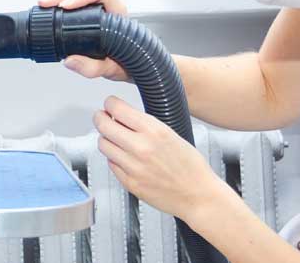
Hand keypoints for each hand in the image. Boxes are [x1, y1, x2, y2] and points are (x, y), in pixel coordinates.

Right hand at [39, 0, 129, 80]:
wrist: (129, 66)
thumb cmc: (124, 63)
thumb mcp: (110, 70)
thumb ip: (92, 67)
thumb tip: (70, 61)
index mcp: (117, 13)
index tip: (66, 6)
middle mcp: (107, 5)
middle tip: (48, 3)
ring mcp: (97, 6)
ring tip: (45, 4)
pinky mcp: (86, 10)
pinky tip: (49, 6)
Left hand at [93, 96, 225, 220]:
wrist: (199, 195)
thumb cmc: (190, 166)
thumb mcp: (171, 134)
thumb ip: (145, 125)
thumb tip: (122, 115)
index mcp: (154, 131)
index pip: (117, 108)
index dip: (110, 103)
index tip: (109, 104)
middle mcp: (141, 147)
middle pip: (103, 125)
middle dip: (100, 118)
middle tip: (101, 117)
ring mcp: (133, 166)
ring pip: (103, 144)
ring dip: (106, 139)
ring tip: (114, 139)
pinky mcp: (129, 182)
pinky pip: (111, 164)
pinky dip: (114, 158)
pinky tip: (123, 157)